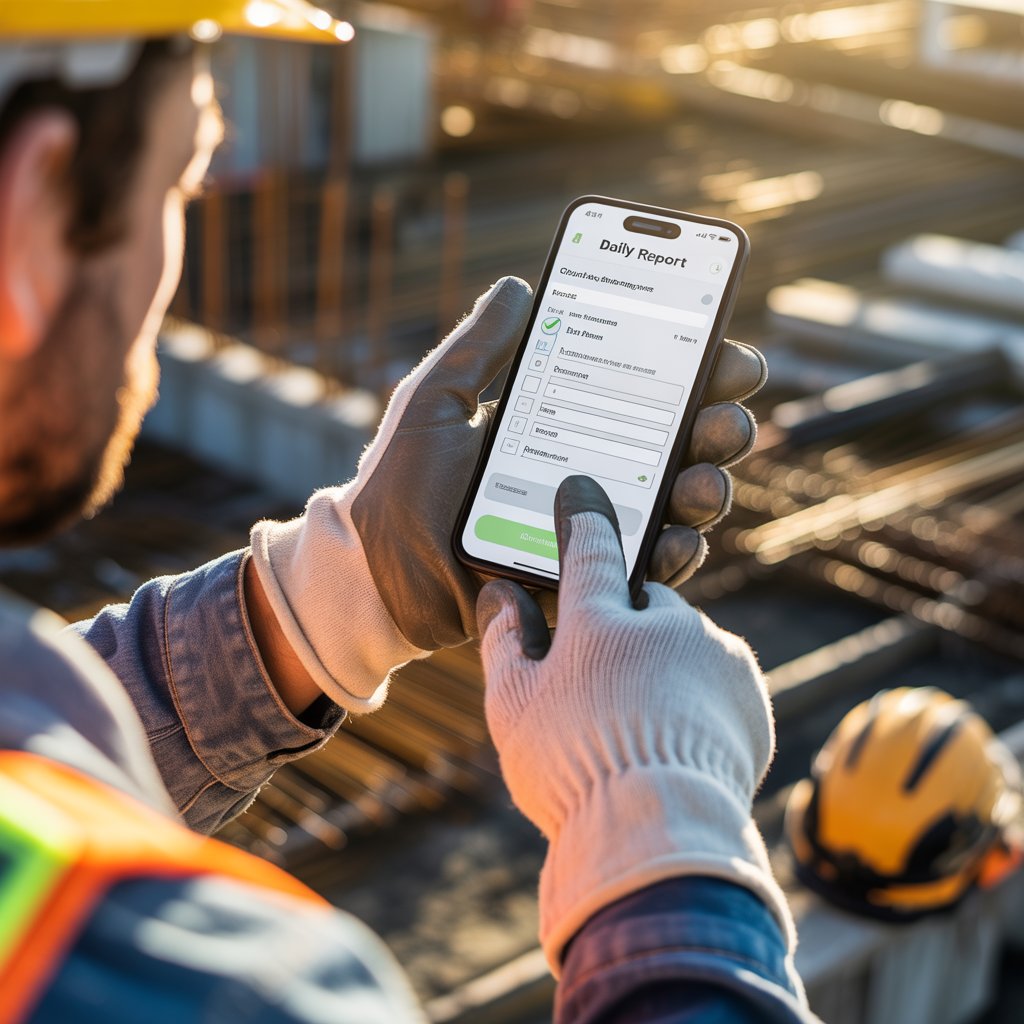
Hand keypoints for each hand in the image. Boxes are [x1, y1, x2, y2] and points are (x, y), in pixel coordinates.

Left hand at [249, 278, 764, 712]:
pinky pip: (644, 568)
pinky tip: (673, 538)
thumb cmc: (398, 483)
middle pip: (680, 444)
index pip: (646, 387)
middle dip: (718, 426)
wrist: (373, 570)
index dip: (695, 366)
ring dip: (706, 488)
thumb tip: (519, 285)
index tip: (723, 347)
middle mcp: (593, 469)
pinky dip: (671, 553)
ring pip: (676, 504)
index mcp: (566, 420)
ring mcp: (594, 525)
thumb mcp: (434, 401)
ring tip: (701, 480)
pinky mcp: (586, 577)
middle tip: (723, 418)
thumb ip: (477, 346)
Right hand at [478, 475, 793, 972]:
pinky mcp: (748, 691)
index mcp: (600, 621)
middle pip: (641, 601)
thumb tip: (498, 594)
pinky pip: (716, 675)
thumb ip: (506, 640)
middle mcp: (663, 621)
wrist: (661, 835)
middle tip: (606, 677)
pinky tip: (676, 736)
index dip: (581, 516)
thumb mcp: (514, 707)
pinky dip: (698, 693)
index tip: (580, 488)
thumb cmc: (571, 768)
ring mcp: (714, 653)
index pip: (589, 548)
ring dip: (664, 662)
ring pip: (682, 639)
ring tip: (642, 721)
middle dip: (626, 626)